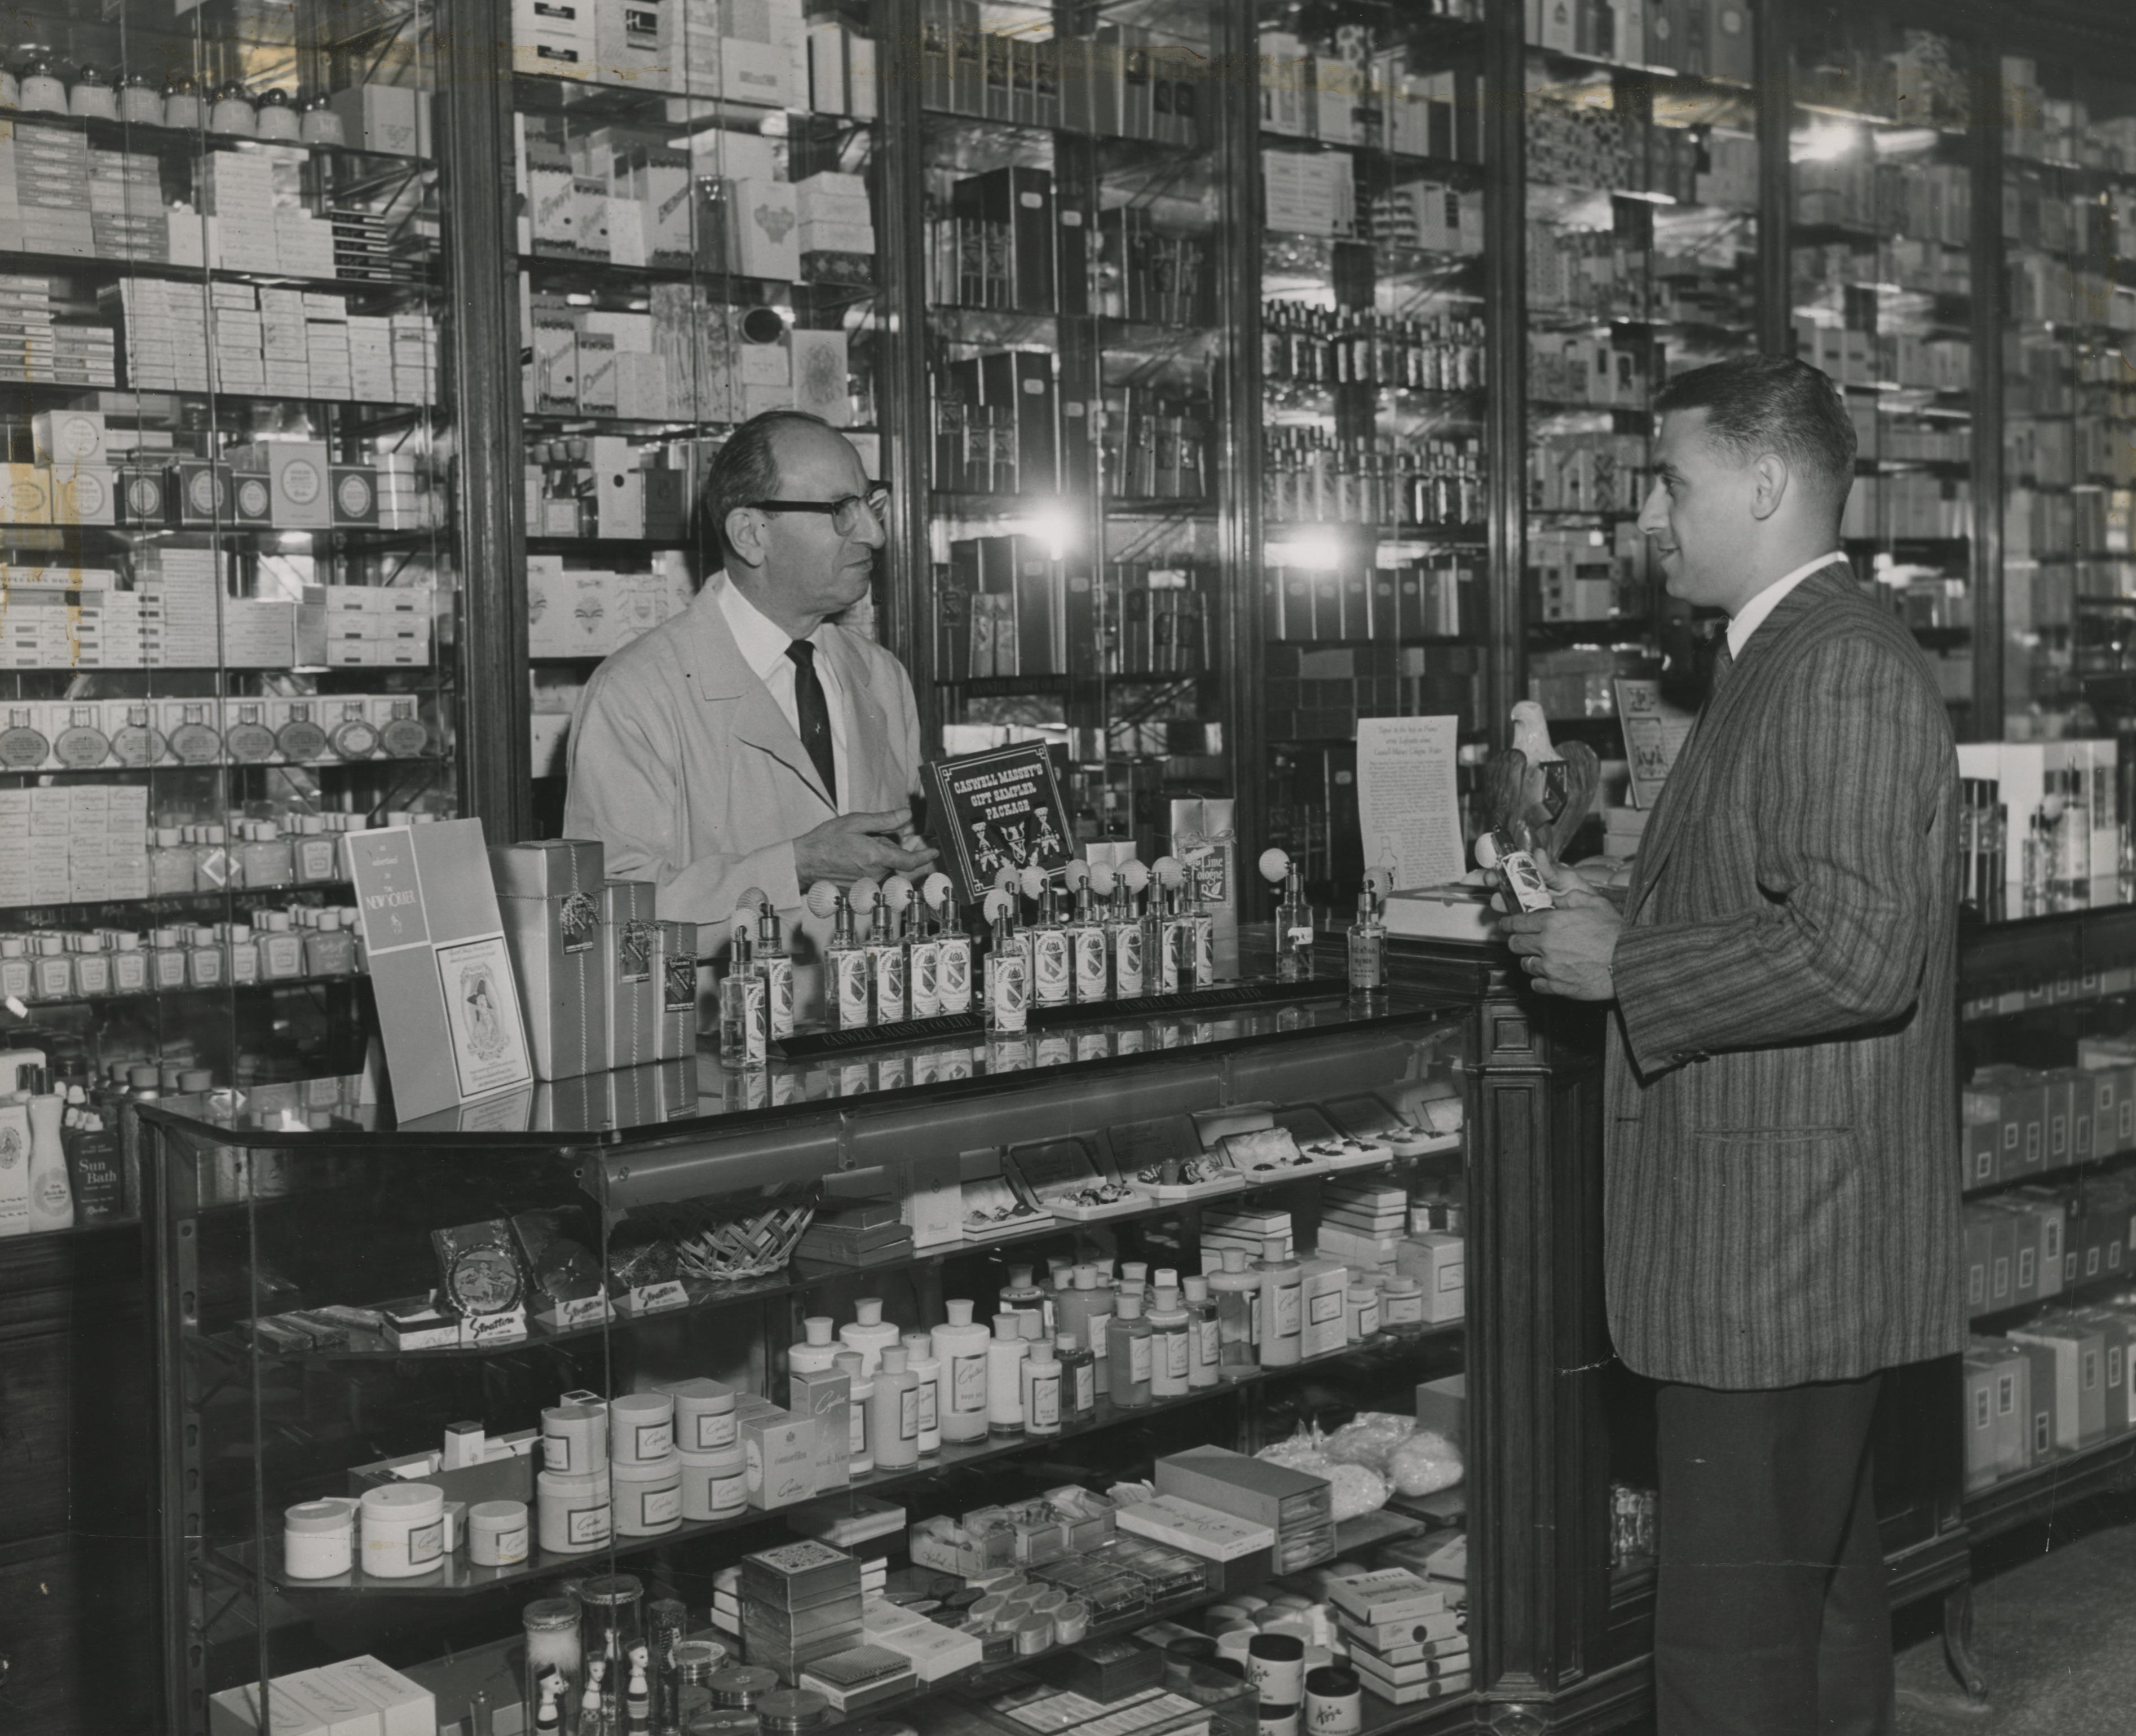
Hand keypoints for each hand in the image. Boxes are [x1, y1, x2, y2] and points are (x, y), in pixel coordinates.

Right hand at [794, 810, 938, 884]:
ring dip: (877, 857)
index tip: (934, 850)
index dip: (925, 856)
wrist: (803, 863)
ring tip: (855, 848)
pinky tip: (852, 859)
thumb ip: (884, 820)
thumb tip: (906, 816)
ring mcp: (867, 884)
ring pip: (883, 868)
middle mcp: (874, 874)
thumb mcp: (855, 822)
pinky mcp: (859, 891)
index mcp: (876, 857)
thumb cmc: (825, 842)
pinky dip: (868, 866)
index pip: (909, 860)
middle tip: (868, 837)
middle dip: (887, 847)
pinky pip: (872, 876)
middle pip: (894, 860)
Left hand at [1496, 848, 1621, 1000]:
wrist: (1630, 963)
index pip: (1516, 922)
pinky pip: (1537, 985)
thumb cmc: (1615, 933)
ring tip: (1541, 958)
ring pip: (1525, 965)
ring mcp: (1550, 968)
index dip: (1508, 923)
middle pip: (1515, 944)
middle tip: (1523, 940)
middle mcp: (1546, 945)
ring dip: (1530, 960)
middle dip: (1516, 941)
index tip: (1506, 924)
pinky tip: (1549, 975)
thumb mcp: (1596, 904)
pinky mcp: (1558, 986)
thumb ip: (1571, 897)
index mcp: (1552, 923)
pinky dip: (1540, 980)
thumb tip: (1557, 896)